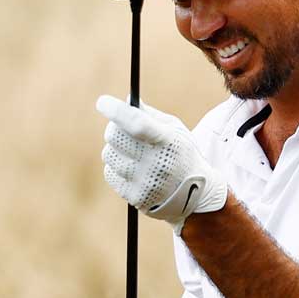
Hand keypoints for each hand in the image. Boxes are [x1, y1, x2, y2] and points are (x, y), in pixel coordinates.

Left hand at [97, 95, 228, 230]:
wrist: (195, 194)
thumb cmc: (180, 153)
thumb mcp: (174, 130)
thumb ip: (149, 115)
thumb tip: (125, 100)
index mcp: (168, 141)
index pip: (136, 123)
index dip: (116, 111)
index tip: (103, 102)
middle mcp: (156, 163)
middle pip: (115, 136)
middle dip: (114, 128)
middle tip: (120, 128)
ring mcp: (145, 182)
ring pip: (108, 154)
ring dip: (115, 150)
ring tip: (132, 153)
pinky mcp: (135, 197)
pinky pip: (109, 173)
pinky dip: (116, 168)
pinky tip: (133, 170)